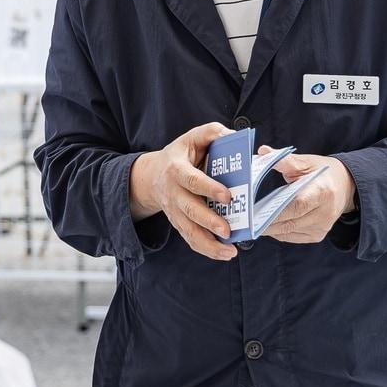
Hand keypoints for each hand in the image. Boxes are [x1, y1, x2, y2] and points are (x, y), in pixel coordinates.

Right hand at [129, 122, 237, 260]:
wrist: (153, 175)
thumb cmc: (181, 154)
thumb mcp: (193, 137)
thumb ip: (213, 132)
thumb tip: (234, 136)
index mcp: (176, 169)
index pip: (192, 180)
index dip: (209, 188)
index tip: (227, 196)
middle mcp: (173, 193)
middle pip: (190, 210)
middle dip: (209, 221)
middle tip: (228, 230)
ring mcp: (174, 211)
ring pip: (189, 231)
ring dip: (209, 244)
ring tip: (230, 252)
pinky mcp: (178, 223)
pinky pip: (190, 239)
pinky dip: (206, 250)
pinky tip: (224, 254)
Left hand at [258, 148, 356, 244]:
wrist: (345, 186)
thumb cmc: (323, 172)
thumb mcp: (306, 162)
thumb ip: (285, 160)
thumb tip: (264, 152)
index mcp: (322, 192)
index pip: (297, 206)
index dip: (275, 212)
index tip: (254, 211)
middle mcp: (324, 213)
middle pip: (290, 222)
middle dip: (265, 222)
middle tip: (245, 219)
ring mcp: (321, 227)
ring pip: (288, 232)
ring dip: (268, 228)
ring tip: (250, 221)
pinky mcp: (317, 235)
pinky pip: (292, 236)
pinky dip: (277, 231)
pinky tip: (266, 224)